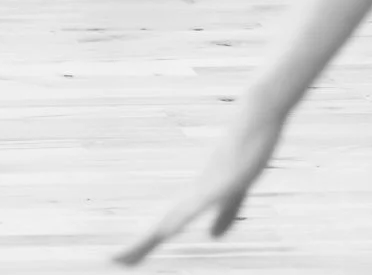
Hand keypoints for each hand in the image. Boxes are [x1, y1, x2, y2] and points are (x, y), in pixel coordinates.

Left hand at [113, 102, 285, 264]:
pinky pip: (212, 194)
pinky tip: (190, 216)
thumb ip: (224, 214)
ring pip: (183, 210)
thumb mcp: (235, 191)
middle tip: (113, 261)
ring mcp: (211, 182)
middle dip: (141, 243)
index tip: (117, 260)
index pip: (163, 225)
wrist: (258, 113)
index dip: (142, 243)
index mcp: (194, 197)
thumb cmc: (244, 149)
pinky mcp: (232, 175)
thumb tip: (212, 237)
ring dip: (165, 228)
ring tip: (144, 243)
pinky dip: (198, 208)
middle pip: (164, 222)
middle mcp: (195, 190)